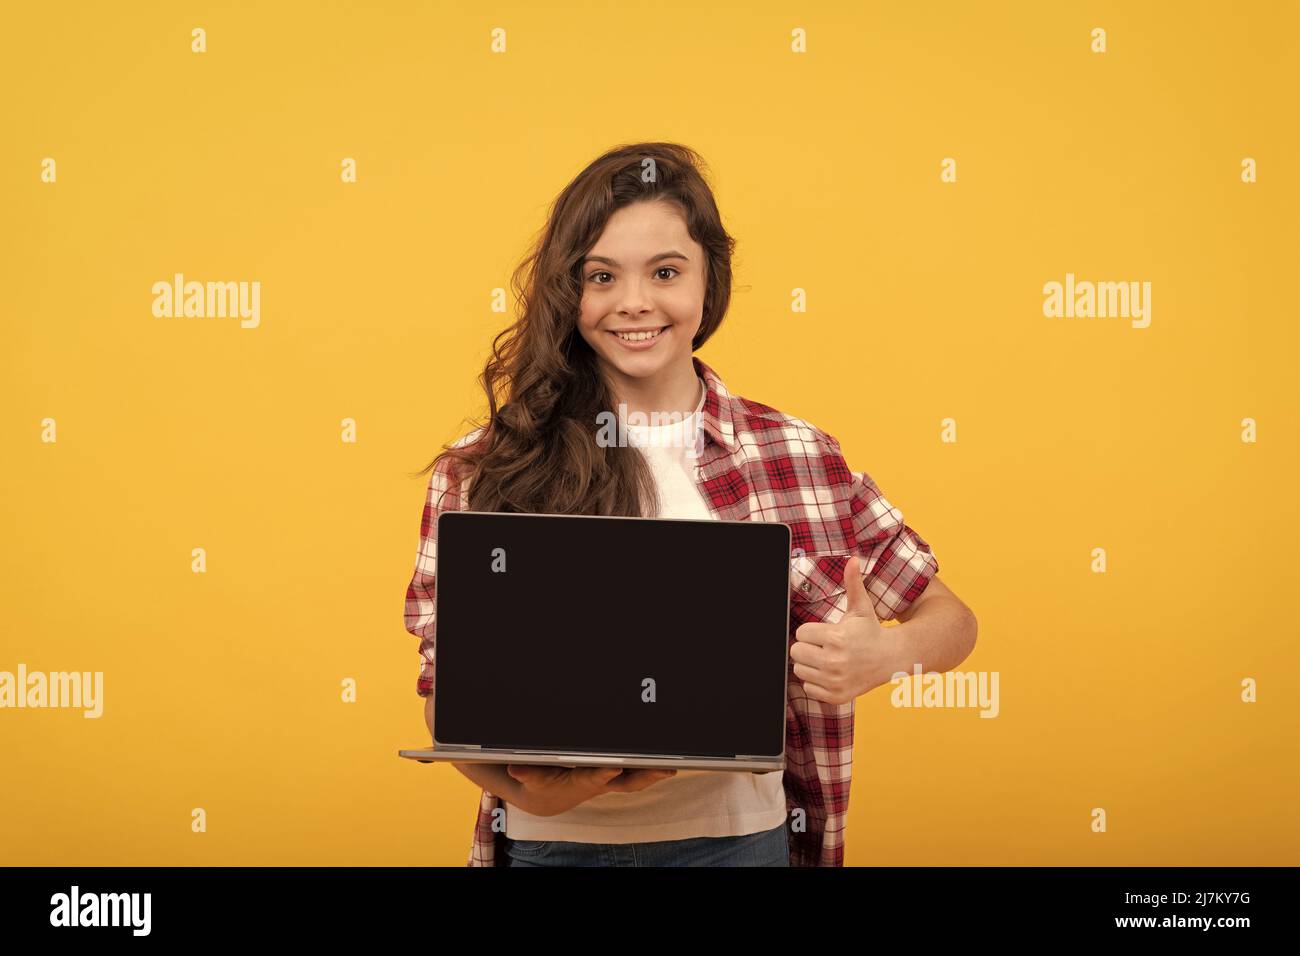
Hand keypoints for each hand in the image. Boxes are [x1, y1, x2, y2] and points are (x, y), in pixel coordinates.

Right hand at [503, 764, 677, 816]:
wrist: (548, 797)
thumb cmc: (541, 783)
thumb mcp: (529, 778)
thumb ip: (525, 773)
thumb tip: (515, 768)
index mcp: (580, 782)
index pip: (593, 778)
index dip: (603, 773)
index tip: (613, 767)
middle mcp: (601, 782)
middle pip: (628, 781)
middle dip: (648, 775)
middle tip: (667, 768)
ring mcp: (611, 779)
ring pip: (638, 774)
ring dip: (657, 768)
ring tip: (678, 759)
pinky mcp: (615, 773)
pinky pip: (638, 767)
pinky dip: (652, 761)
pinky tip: (667, 752)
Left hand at [791, 555, 902, 703]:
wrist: (891, 659)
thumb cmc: (871, 631)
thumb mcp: (861, 607)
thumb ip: (853, 583)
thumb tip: (853, 559)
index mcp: (836, 638)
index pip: (800, 634)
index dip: (811, 631)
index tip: (825, 632)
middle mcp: (834, 662)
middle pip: (796, 652)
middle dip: (807, 647)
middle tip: (824, 646)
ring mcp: (835, 681)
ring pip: (799, 670)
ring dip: (810, 664)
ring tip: (827, 658)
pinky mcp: (836, 696)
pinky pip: (808, 688)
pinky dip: (815, 682)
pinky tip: (830, 673)